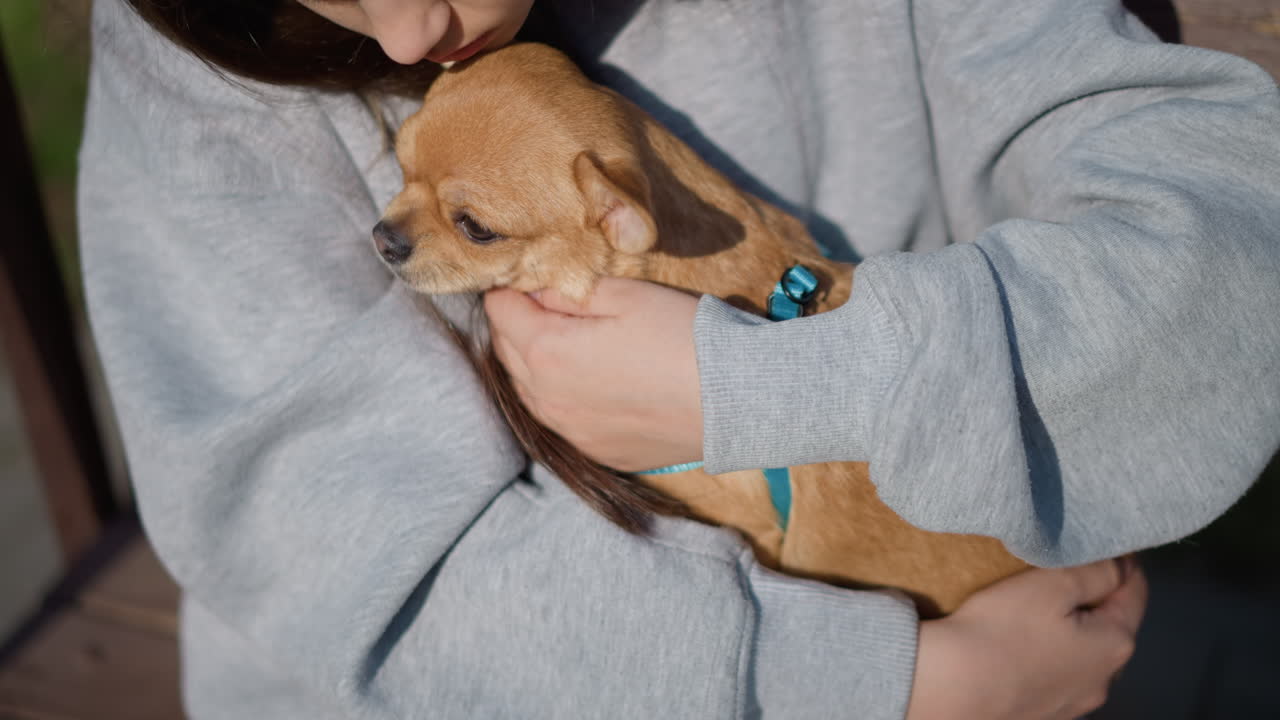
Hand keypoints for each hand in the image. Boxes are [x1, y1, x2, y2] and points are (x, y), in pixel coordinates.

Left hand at [484, 277, 703, 470]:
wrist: (736, 400)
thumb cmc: (683, 337)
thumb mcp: (625, 294)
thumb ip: (567, 289)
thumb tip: (533, 289)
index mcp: (545, 352)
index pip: (498, 309)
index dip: (514, 288)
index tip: (540, 279)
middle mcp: (545, 399)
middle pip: (505, 350)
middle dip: (520, 323)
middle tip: (555, 304)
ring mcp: (569, 431)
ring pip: (527, 388)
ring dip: (537, 362)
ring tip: (575, 341)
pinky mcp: (595, 451)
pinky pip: (560, 418)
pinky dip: (564, 396)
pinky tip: (597, 381)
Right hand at [907, 556, 1146, 719]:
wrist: (952, 687)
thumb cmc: (1004, 629)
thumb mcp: (1052, 584)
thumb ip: (1096, 571)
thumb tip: (1120, 565)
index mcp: (1116, 644)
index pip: (1136, 591)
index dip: (1124, 562)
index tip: (1103, 541)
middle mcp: (1105, 681)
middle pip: (1112, 627)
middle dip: (1098, 600)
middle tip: (1068, 573)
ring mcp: (1075, 704)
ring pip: (1086, 657)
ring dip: (1075, 634)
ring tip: (1044, 613)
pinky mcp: (1046, 716)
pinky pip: (1058, 678)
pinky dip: (1051, 658)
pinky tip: (1025, 650)